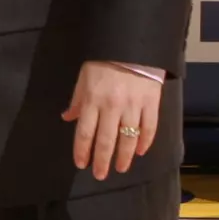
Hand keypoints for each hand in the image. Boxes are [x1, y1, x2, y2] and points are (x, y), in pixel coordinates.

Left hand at [62, 61, 161, 180]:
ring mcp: (133, 106)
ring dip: (124, 157)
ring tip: (120, 168)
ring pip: (128, 139)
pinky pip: (149, 128)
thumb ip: (77, 99)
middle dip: (102, 160)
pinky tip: (140, 152)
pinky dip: (145, 142)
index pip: (85, 132)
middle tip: (100, 175)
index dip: (82, 150)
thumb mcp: (84, 76)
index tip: (81, 164)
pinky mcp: (151, 103)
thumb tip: (67, 118)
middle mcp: (111, 106)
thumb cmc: (103, 60)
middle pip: (106, 140)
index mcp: (92, 99)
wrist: (131, 44)